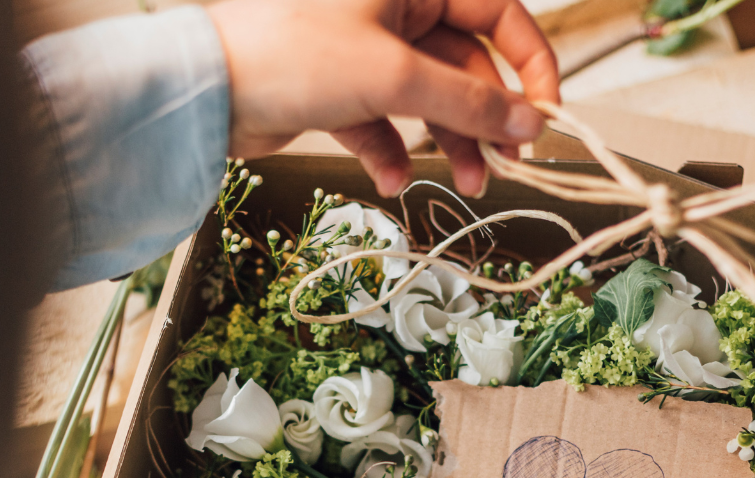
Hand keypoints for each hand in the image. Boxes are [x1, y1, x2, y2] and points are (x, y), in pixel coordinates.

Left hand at [207, 0, 558, 197]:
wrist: (209, 91)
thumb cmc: (288, 54)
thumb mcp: (395, 76)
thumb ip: (470, 102)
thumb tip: (529, 121)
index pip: (498, 13)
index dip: (530, 66)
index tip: (546, 116)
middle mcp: (393, 6)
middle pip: (465, 65)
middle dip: (485, 119)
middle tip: (506, 164)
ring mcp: (365, 48)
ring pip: (428, 98)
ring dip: (449, 143)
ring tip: (464, 183)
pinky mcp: (339, 87)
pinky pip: (384, 121)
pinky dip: (391, 152)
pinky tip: (389, 178)